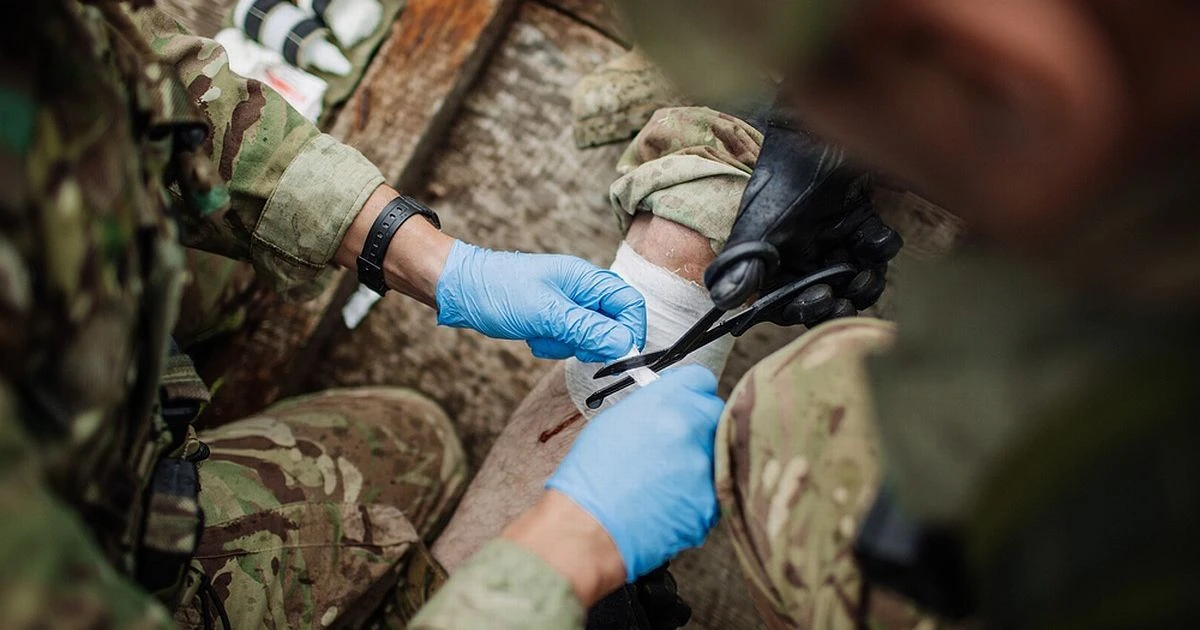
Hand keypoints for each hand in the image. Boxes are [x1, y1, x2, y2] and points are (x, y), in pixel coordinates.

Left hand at [436, 241, 646, 362]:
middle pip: (611, 323)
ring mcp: (566, 303)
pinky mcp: (552, 317)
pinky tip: (531, 336)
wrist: (458, 289)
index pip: (629, 304)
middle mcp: (581, 289)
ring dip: (566, 344)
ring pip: (588, 336)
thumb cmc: (499, 292)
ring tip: (539, 335)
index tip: (619, 355)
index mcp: (587, 278)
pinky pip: (567, 339)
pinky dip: (552, 344)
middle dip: (591, 341)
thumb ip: (588, 329)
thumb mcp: (546, 314)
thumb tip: (625, 344)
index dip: (630, 331)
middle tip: (568, 343)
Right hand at [546, 366, 724, 581]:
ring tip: (663, 480)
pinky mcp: (710, 503)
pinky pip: (712, 491)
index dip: (690, 393)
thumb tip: (671, 403)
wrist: (587, 528)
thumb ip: (653, 406)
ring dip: (698, 462)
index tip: (685, 403)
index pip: (701, 380)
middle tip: (674, 445)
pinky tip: (666, 502)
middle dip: (699, 425)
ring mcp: (704, 467)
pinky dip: (695, 496)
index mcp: (666, 401)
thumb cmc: (590, 477)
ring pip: (716, 454)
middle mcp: (690, 428)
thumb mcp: (615, 422)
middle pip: (715, 414)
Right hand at [704, 124, 902, 325]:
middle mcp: (804, 253)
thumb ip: (744, 264)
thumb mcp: (759, 225)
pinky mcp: (860, 219)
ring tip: (867, 274)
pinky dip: (879, 247)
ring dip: (865, 281)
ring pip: (855, 276)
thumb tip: (724, 301)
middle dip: (840, 300)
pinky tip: (874, 236)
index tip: (823, 300)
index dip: (805, 309)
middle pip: (826, 294)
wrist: (808, 130)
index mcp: (775, 260)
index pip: (788, 301)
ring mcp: (834, 237)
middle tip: (849, 295)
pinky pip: (875, 246)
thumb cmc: (780, 179)